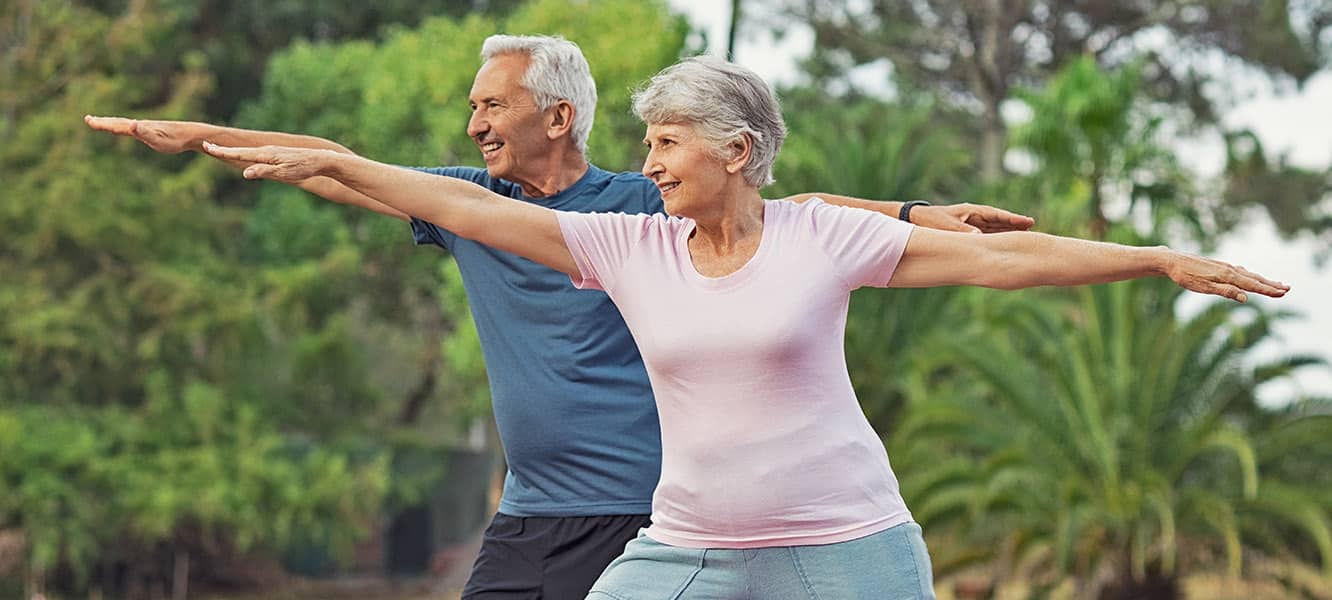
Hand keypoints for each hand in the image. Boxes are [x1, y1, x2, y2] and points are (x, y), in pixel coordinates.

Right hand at [84, 115, 197, 153]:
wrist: (189, 134)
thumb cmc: (174, 140)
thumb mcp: (158, 139)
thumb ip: (144, 132)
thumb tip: (131, 124)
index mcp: (138, 127)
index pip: (116, 125)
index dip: (102, 124)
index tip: (88, 120)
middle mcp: (140, 125)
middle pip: (117, 122)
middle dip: (102, 122)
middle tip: (88, 119)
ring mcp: (145, 127)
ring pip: (124, 124)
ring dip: (111, 122)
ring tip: (101, 122)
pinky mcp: (152, 130)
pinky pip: (133, 127)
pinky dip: (124, 126)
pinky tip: (126, 127)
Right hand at [200, 142, 340, 182]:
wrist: (321, 159)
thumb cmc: (303, 168)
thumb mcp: (283, 173)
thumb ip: (264, 172)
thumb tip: (245, 173)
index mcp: (264, 155)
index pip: (238, 153)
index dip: (222, 151)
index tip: (207, 146)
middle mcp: (266, 151)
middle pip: (240, 151)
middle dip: (223, 149)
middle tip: (206, 145)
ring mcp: (272, 152)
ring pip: (248, 152)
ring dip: (232, 151)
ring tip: (218, 150)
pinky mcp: (277, 155)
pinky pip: (257, 155)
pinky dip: (245, 154)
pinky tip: (244, 157)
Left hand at [912, 203, 1035, 233]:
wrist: (914, 220)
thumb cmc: (930, 220)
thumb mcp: (946, 226)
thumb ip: (962, 232)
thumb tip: (979, 238)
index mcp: (972, 212)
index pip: (997, 215)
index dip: (1012, 219)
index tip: (1028, 222)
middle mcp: (974, 217)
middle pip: (999, 221)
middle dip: (1014, 225)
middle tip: (1033, 227)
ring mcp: (971, 224)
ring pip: (993, 229)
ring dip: (1006, 232)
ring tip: (1024, 236)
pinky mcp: (966, 232)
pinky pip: (984, 236)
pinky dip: (994, 239)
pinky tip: (1004, 245)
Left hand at [1163, 251, 1288, 302]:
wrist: (1171, 260)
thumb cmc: (1185, 276)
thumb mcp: (1204, 287)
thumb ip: (1225, 292)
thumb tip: (1246, 297)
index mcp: (1227, 275)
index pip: (1252, 285)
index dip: (1268, 290)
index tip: (1283, 293)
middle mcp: (1229, 269)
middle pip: (1254, 279)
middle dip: (1271, 284)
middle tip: (1288, 289)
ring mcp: (1224, 266)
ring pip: (1248, 275)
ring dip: (1263, 280)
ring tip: (1276, 283)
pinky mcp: (1218, 266)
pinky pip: (1239, 272)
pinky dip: (1250, 276)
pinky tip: (1250, 277)